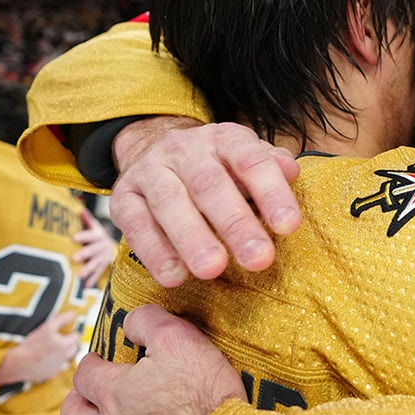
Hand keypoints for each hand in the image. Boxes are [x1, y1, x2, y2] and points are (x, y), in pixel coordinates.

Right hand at [0, 311, 78, 386]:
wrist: (19, 363)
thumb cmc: (33, 345)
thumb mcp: (48, 327)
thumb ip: (62, 319)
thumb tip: (73, 314)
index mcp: (66, 346)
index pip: (76, 337)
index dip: (71, 332)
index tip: (66, 330)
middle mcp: (64, 357)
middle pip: (73, 348)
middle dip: (69, 342)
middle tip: (59, 338)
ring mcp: (57, 367)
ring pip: (64, 358)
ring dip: (60, 352)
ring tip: (49, 347)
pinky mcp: (49, 374)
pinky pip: (54, 366)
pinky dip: (51, 362)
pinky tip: (42, 357)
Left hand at [61, 304, 246, 414]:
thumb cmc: (206, 398)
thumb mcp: (182, 341)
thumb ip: (149, 322)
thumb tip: (131, 320)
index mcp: (116, 392)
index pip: (85, 373)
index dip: (92, 362)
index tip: (99, 360)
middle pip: (73, 414)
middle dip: (77, 399)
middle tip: (87, 392)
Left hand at [73, 209, 115, 286]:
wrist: (109, 245)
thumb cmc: (94, 234)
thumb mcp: (92, 225)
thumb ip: (86, 219)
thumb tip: (79, 209)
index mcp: (99, 234)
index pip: (92, 234)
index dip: (84, 235)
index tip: (74, 237)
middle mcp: (103, 245)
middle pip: (95, 249)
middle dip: (85, 253)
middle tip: (74, 258)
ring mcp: (104, 257)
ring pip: (97, 263)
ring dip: (89, 269)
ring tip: (79, 275)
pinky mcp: (104, 267)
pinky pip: (98, 274)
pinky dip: (93, 279)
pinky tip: (86, 285)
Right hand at [109, 120, 300, 286]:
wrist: (154, 151)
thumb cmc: (217, 168)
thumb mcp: (246, 161)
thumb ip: (271, 168)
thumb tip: (292, 172)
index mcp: (224, 138)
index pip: (251, 161)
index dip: (271, 193)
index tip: (289, 226)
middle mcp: (185, 149)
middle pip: (210, 185)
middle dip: (235, 223)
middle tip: (258, 259)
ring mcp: (150, 170)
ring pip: (170, 202)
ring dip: (192, 238)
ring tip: (212, 269)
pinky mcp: (123, 196)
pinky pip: (135, 224)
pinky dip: (154, 251)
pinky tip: (173, 276)